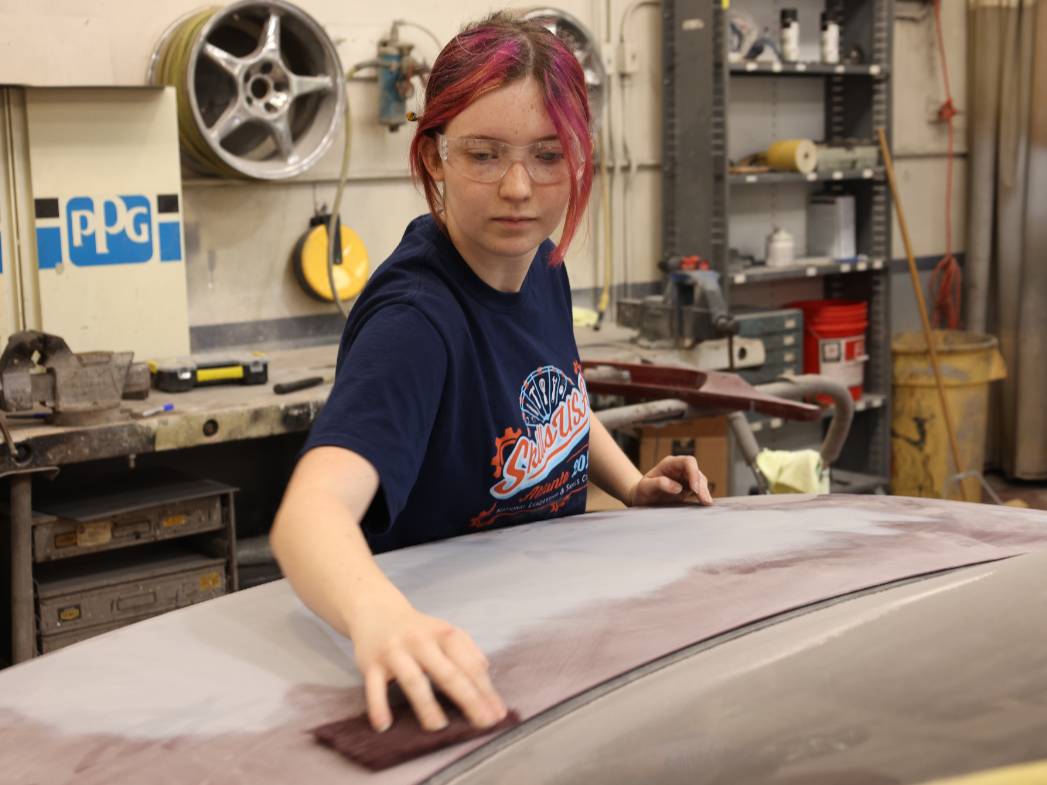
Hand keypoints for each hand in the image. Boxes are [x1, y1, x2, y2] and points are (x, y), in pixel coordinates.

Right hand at [349, 595, 507, 732]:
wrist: (377, 610)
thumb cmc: (418, 629)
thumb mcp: (445, 630)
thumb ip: (468, 648)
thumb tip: (485, 671)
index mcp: (443, 634)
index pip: (469, 664)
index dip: (485, 690)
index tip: (497, 712)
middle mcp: (420, 642)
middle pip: (447, 673)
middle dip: (468, 699)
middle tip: (482, 723)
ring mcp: (395, 652)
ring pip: (413, 680)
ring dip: (426, 705)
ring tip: (439, 726)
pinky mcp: (370, 663)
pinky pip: (374, 688)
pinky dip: (378, 706)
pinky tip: (384, 725)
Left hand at [629, 455, 713, 506]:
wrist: (641, 498)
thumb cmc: (641, 491)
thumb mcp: (645, 487)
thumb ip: (659, 484)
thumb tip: (677, 487)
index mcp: (670, 464)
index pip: (688, 461)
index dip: (694, 472)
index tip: (694, 488)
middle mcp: (679, 468)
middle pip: (697, 472)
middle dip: (701, 486)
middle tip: (704, 501)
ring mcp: (685, 478)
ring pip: (700, 481)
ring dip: (704, 492)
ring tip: (706, 503)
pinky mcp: (688, 488)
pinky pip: (699, 489)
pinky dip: (703, 496)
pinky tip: (705, 504)